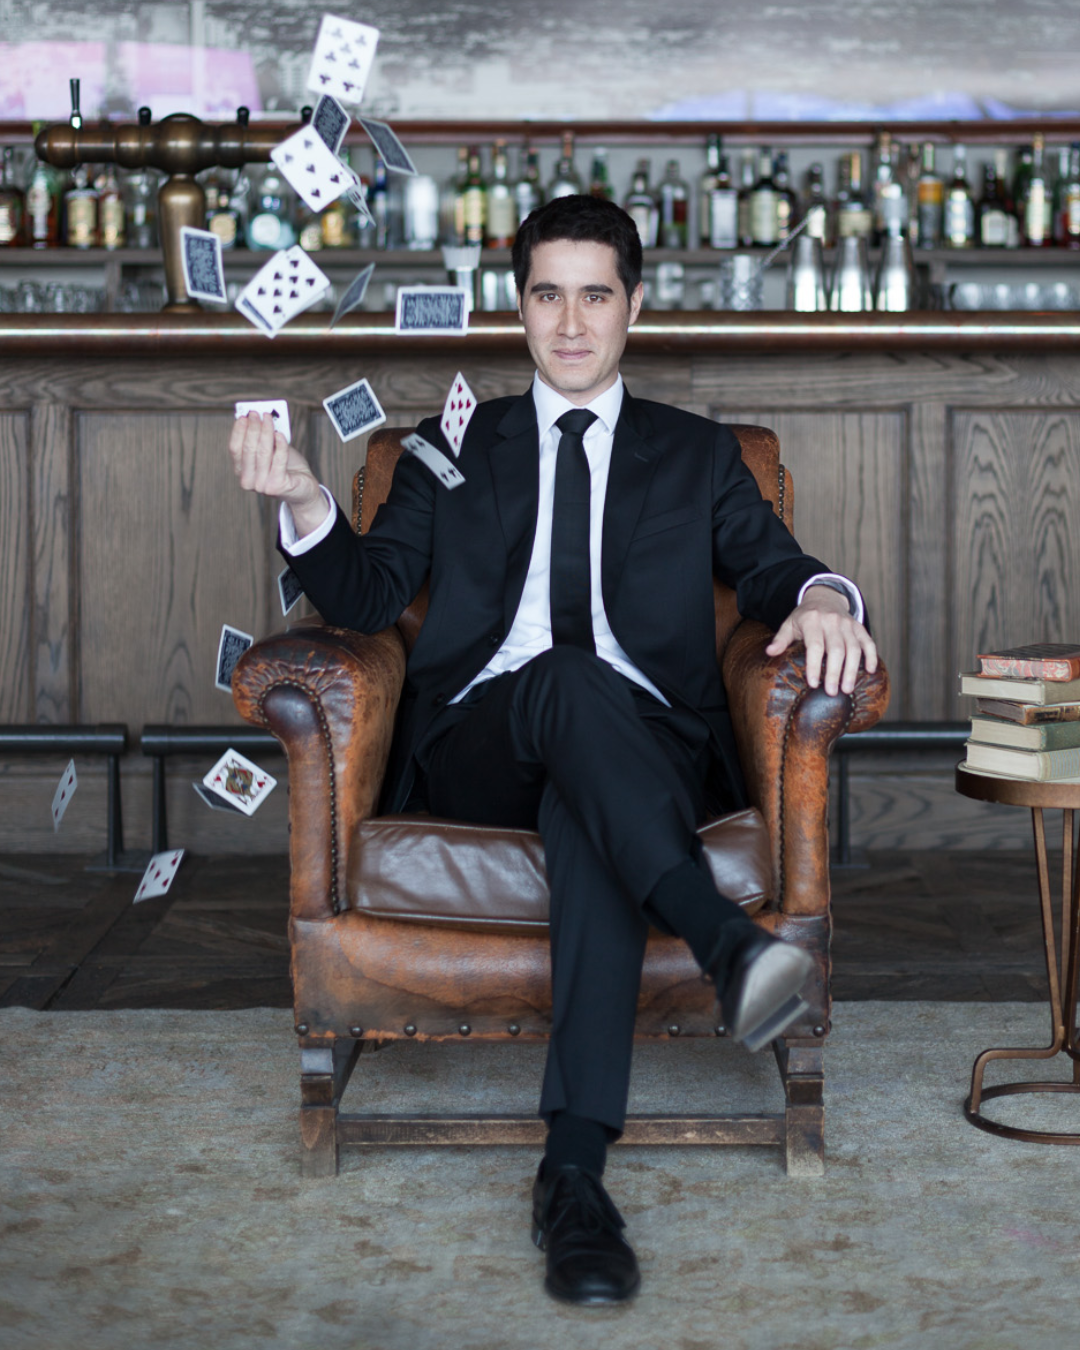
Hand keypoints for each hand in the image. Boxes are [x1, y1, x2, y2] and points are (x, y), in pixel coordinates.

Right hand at [228, 412, 327, 535]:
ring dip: (266, 431)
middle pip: (248, 449)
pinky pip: (279, 460)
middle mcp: (248, 481)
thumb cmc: (286, 467)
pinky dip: (280, 445)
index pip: (234, 449)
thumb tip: (257, 419)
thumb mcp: (271, 451)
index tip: (243, 416)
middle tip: (257, 413)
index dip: (238, 431)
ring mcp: (262, 485)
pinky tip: (280, 434)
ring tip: (269, 418)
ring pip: (263, 452)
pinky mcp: (277, 486)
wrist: (303, 487)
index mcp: (241, 472)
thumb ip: (262, 439)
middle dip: (253, 428)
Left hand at [765, 585, 877, 696]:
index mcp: (812, 621)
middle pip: (836, 650)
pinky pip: (868, 641)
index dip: (815, 665)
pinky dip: (872, 656)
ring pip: (854, 648)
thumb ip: (780, 639)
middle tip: (832, 692)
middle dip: (835, 673)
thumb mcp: (789, 624)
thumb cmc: (805, 616)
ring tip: (847, 689)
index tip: (813, 684)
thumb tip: (769, 652)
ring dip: (852, 670)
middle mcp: (832, 621)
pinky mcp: (858, 627)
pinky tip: (870, 671)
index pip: (815, 645)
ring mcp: (847, 624)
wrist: (825, 597)